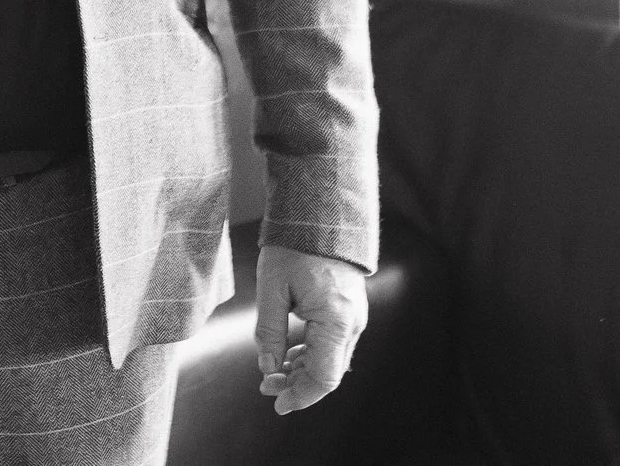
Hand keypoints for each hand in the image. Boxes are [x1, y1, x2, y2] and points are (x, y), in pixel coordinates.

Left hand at [254, 244, 365, 413]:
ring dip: (303, 370)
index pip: (324, 376)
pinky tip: (289, 355)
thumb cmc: (293, 248)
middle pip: (328, 373)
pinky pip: (332, 345)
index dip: (301, 395)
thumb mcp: (271, 288)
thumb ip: (270, 332)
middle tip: (265, 386)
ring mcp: (354, 319)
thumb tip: (267, 368)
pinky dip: (311, 355)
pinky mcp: (348, 312)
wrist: (319, 217)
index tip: (277, 403)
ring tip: (271, 372)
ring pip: (331, 361)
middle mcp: (352, 324)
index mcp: (337, 320)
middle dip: (297, 384)